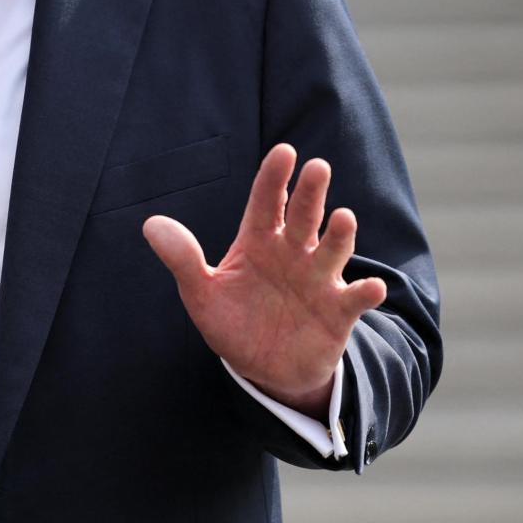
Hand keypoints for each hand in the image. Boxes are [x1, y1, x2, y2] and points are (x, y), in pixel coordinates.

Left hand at [142, 143, 386, 418]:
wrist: (264, 370)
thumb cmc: (233, 323)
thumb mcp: (201, 294)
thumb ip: (182, 259)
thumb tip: (151, 225)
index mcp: (259, 242)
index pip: (267, 202)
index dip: (274, 177)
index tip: (284, 152)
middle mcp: (293, 253)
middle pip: (303, 216)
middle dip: (310, 193)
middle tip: (317, 167)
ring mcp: (318, 280)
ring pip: (333, 249)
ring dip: (340, 234)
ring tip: (343, 217)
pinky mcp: (338, 312)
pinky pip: (355, 298)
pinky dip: (366, 292)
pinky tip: (371, 286)